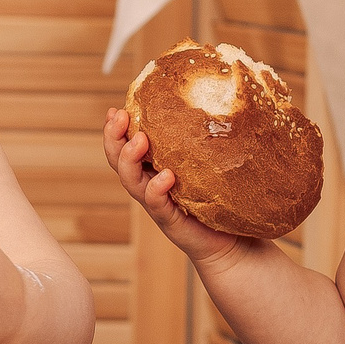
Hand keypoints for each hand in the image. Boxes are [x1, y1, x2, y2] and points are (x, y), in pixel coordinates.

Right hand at [101, 109, 240, 267]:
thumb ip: (202, 140)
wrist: (231, 242)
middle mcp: (149, 184)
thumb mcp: (208, 164)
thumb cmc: (221, 199)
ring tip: (139, 140)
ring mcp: (157, 202)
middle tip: (119, 117)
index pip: (124, 146)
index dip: (114, 129)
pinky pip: (156, 203)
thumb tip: (216, 100)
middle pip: (117, 160)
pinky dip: (156, 188)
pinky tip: (166, 176)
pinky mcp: (170, 219)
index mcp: (153, 168)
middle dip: (113, 137)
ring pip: (131, 180)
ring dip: (129, 158)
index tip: (115, 109)